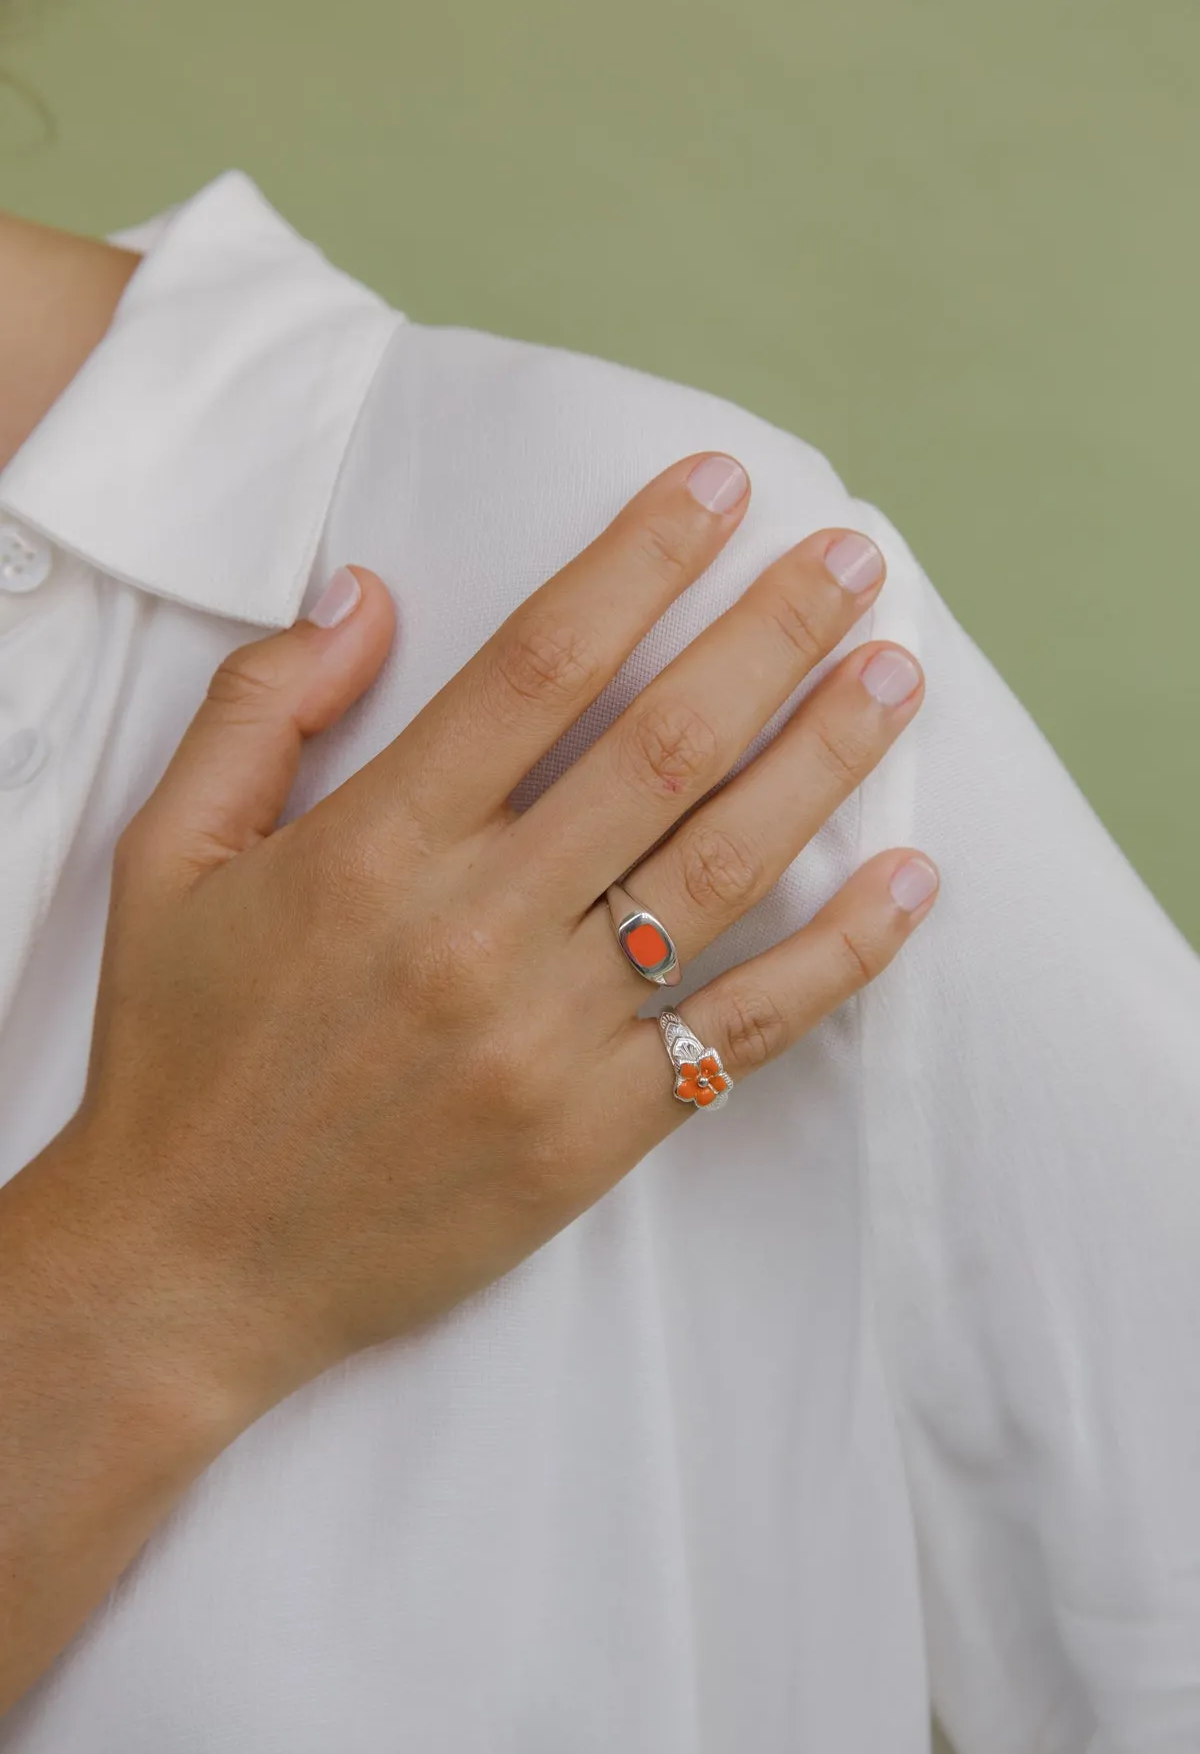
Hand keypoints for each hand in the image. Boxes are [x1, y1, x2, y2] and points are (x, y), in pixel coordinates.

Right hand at [43, 452, 934, 1424]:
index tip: (719, 489)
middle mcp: (477, 927)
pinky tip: (910, 883)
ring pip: (724, 868)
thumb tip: (365, 591)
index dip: (641, 558)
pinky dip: (841, 955)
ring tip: (896, 678)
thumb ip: (263, 709)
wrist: (192, 1265)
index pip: (539, 662)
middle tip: (854, 561)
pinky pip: (745, 1027)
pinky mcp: (595, 1129)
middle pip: (665, 746)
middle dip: (772, 634)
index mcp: (374, 845)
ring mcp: (548, 1034)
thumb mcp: (167, 857)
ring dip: (826, 760)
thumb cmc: (178, 1052)